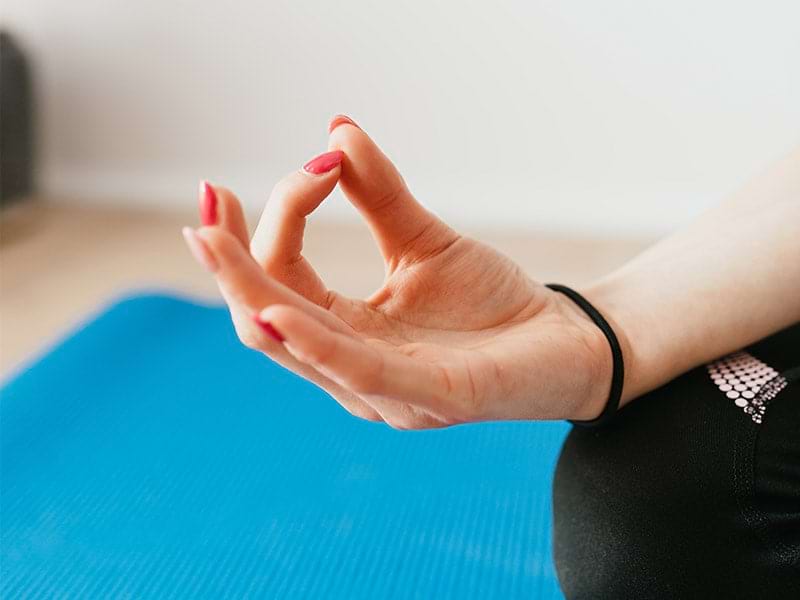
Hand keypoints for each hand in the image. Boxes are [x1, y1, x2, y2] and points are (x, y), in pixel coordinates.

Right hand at [182, 116, 615, 428]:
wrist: (567, 341)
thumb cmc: (492, 303)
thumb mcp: (427, 241)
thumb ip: (381, 195)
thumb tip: (335, 130)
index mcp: (346, 332)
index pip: (282, 280)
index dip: (276, 221)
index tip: (314, 161)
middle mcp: (351, 367)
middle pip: (264, 319)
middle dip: (229, 262)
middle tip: (205, 204)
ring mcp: (386, 391)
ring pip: (295, 347)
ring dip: (250, 291)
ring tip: (213, 237)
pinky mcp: (433, 398)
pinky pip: (359, 374)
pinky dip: (314, 342)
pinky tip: (280, 307)